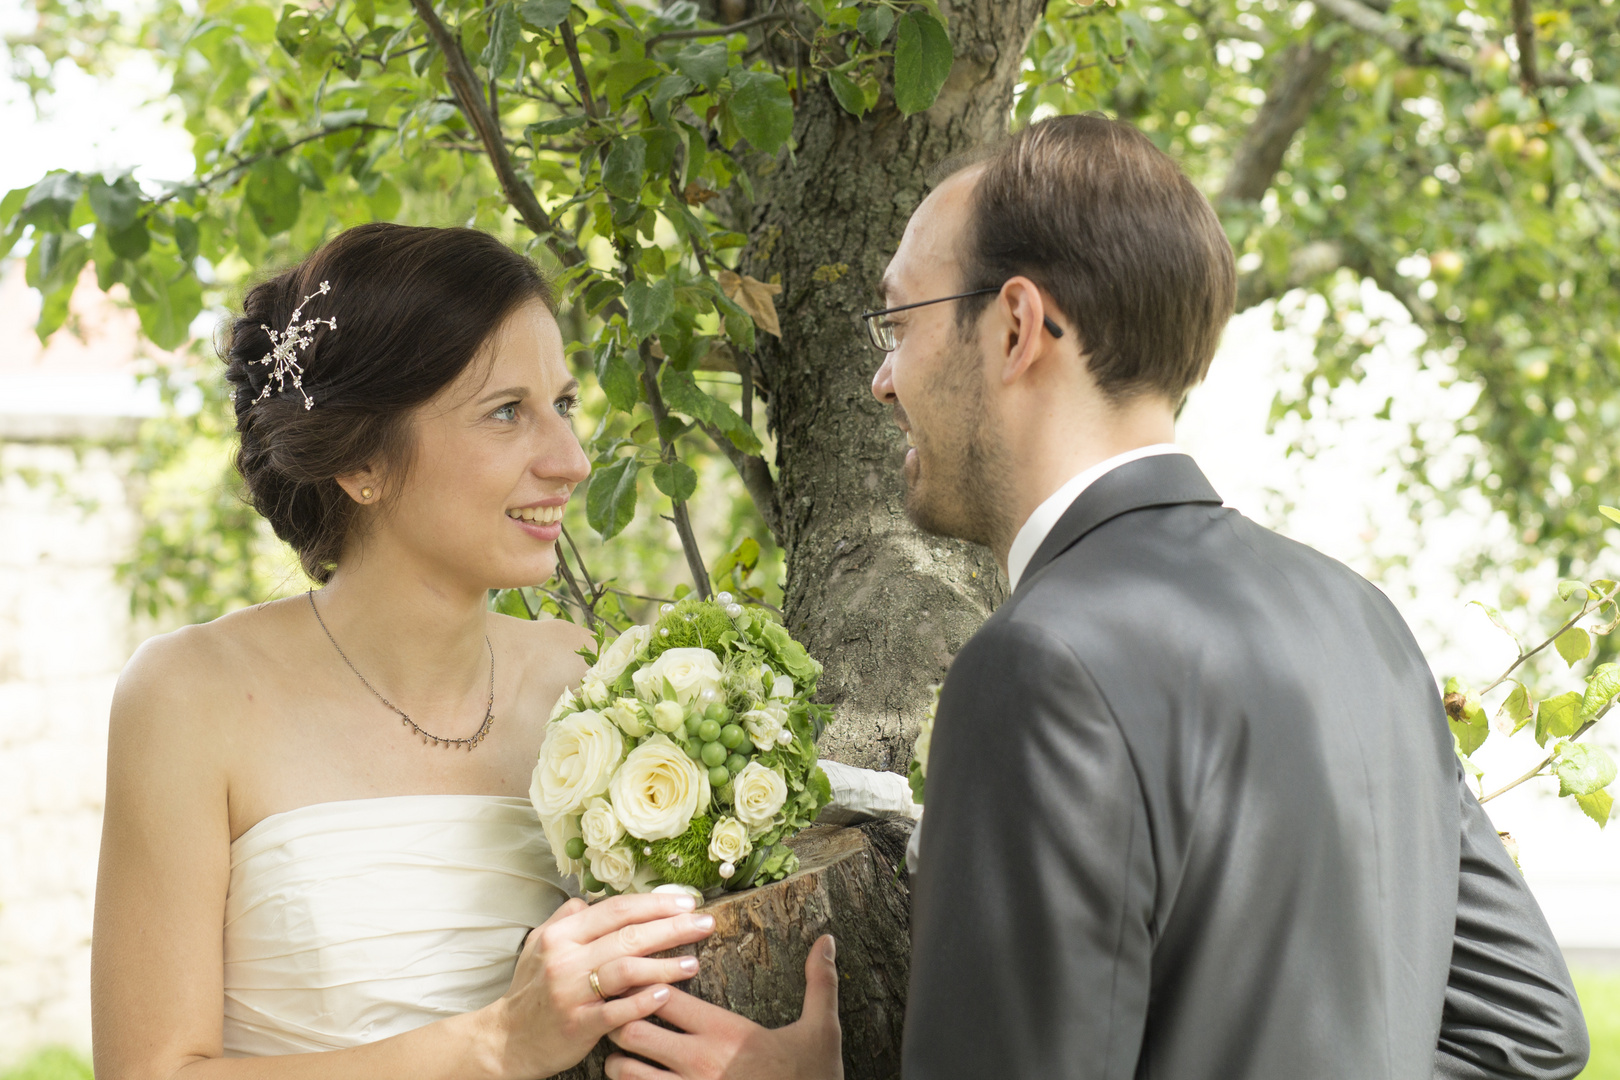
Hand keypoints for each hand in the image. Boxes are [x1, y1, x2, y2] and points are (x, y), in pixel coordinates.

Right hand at [480, 892, 716, 1079]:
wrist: (506, 1039)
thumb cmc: (531, 990)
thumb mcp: (539, 945)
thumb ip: (567, 919)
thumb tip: (592, 899)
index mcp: (561, 934)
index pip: (616, 909)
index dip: (655, 903)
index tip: (687, 901)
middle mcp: (565, 959)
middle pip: (629, 935)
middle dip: (673, 927)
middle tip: (705, 923)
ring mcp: (571, 992)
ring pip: (626, 970)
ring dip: (665, 965)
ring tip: (694, 963)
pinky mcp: (578, 1025)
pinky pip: (617, 1011)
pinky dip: (643, 1002)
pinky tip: (666, 995)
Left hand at [602, 934, 842, 1079]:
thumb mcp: (822, 1032)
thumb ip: (820, 983)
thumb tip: (827, 940)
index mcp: (726, 1032)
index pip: (665, 995)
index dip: (648, 984)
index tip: (646, 980)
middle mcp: (700, 1062)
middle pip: (632, 1028)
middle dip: (621, 1018)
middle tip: (622, 1011)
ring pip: (624, 1071)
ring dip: (617, 1060)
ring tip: (623, 1052)